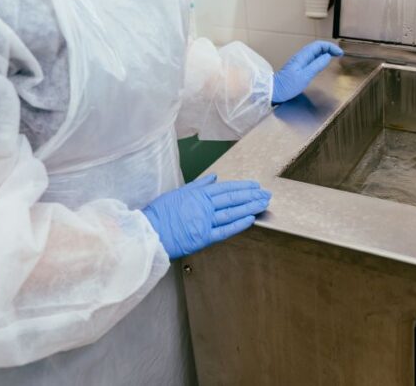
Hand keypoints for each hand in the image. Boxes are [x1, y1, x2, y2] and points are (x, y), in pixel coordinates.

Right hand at [141, 174, 270, 258]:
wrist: (149, 232)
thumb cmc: (160, 213)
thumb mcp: (179, 193)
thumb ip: (198, 185)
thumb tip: (213, 178)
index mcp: (198, 194)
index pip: (225, 189)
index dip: (242, 187)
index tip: (255, 186)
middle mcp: (204, 207)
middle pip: (232, 199)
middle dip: (251, 195)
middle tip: (266, 194)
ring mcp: (204, 222)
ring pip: (231, 213)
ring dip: (249, 207)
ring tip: (263, 203)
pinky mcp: (203, 238)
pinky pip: (224, 230)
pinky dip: (238, 224)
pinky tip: (250, 219)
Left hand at [271, 41, 343, 103]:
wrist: (274, 91)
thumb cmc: (287, 86)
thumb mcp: (304, 76)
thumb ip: (316, 66)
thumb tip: (327, 57)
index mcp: (303, 57)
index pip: (318, 45)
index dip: (330, 47)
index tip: (339, 53)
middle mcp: (301, 57)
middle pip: (317, 47)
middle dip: (329, 48)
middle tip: (339, 54)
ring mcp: (300, 61)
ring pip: (315, 52)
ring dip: (325, 52)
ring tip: (334, 56)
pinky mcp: (299, 67)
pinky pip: (312, 58)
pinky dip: (320, 58)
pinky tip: (324, 63)